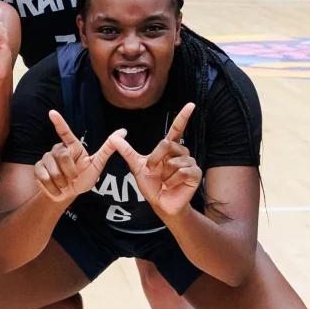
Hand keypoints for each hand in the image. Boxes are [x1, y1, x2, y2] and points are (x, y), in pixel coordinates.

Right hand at [32, 108, 125, 204]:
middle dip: (70, 171)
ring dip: (61, 182)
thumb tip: (123, 131)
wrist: (67, 194)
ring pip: (52, 169)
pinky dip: (52, 187)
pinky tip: (56, 189)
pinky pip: (44, 177)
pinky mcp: (38, 168)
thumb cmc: (83, 178)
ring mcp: (46, 158)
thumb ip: (108, 149)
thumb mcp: (97, 165)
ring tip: (65, 185)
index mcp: (72, 146)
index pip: (65, 132)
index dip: (59, 122)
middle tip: (73, 178)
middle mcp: (58, 149)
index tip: (52, 112)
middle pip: (62, 156)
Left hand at [111, 102, 200, 217]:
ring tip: (164, 181)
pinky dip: (172, 180)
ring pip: (174, 160)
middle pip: (167, 144)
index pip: (177, 129)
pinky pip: (182, 171)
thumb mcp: (136, 166)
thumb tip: (114, 136)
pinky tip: (171, 185)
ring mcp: (190, 162)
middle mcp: (182, 152)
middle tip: (154, 171)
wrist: (160, 203)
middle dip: (155, 159)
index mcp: (169, 148)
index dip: (183, 116)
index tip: (191, 104)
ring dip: (164, 174)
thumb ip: (127, 151)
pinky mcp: (195, 174)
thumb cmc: (151, 184)